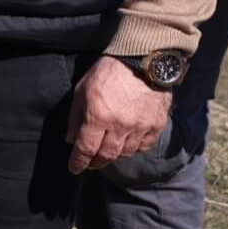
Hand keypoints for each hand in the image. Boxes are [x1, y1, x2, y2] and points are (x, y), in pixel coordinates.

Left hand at [66, 56, 171, 173]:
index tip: (74, 168)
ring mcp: (141, 125)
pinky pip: (144, 145)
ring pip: (126, 153)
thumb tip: (71, 140)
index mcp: (98, 116)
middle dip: (96, 162)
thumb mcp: (82, 91)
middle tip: (90, 163)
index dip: (78, 162)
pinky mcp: (156, 123)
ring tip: (107, 152)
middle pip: (106, 155)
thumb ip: (75, 117)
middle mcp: (120, 125)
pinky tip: (127, 145)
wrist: (142, 60)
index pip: (86, 149)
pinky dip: (134, 149)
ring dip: (114, 156)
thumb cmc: (107, 73)